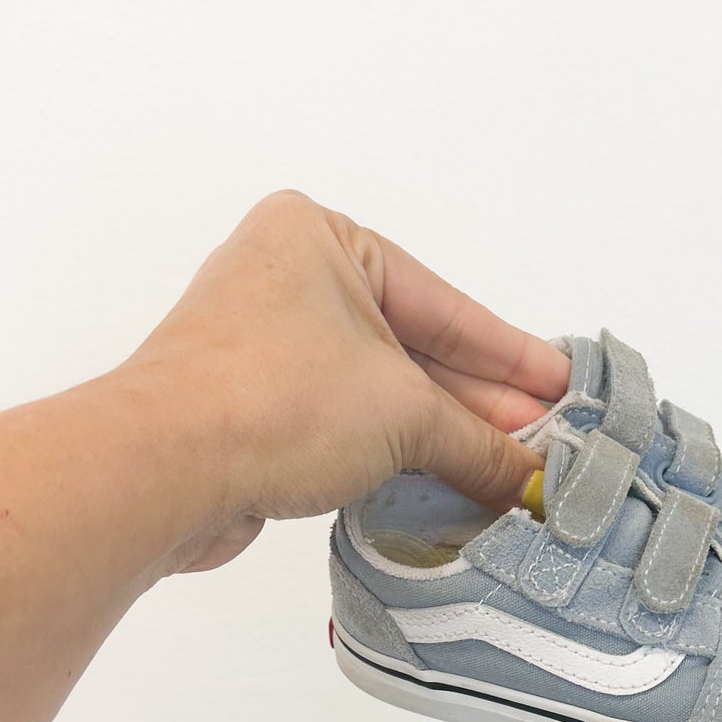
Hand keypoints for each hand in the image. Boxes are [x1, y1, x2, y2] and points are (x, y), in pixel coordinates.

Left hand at [126, 191, 570, 571]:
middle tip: (545, 442)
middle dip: (479, 402)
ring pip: (376, 391)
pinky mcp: (249, 410)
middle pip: (413, 348)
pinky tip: (443, 482)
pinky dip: (391, 454)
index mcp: (323, 239)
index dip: (511, 356)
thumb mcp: (404, 414)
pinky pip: (341, 425)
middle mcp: (289, 280)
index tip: (561, 389)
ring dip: (437, 435)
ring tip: (508, 471)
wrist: (160, 471)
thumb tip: (527, 479)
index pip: (444, 304)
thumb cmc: (273, 401)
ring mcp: (264, 347)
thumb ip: (476, 443)